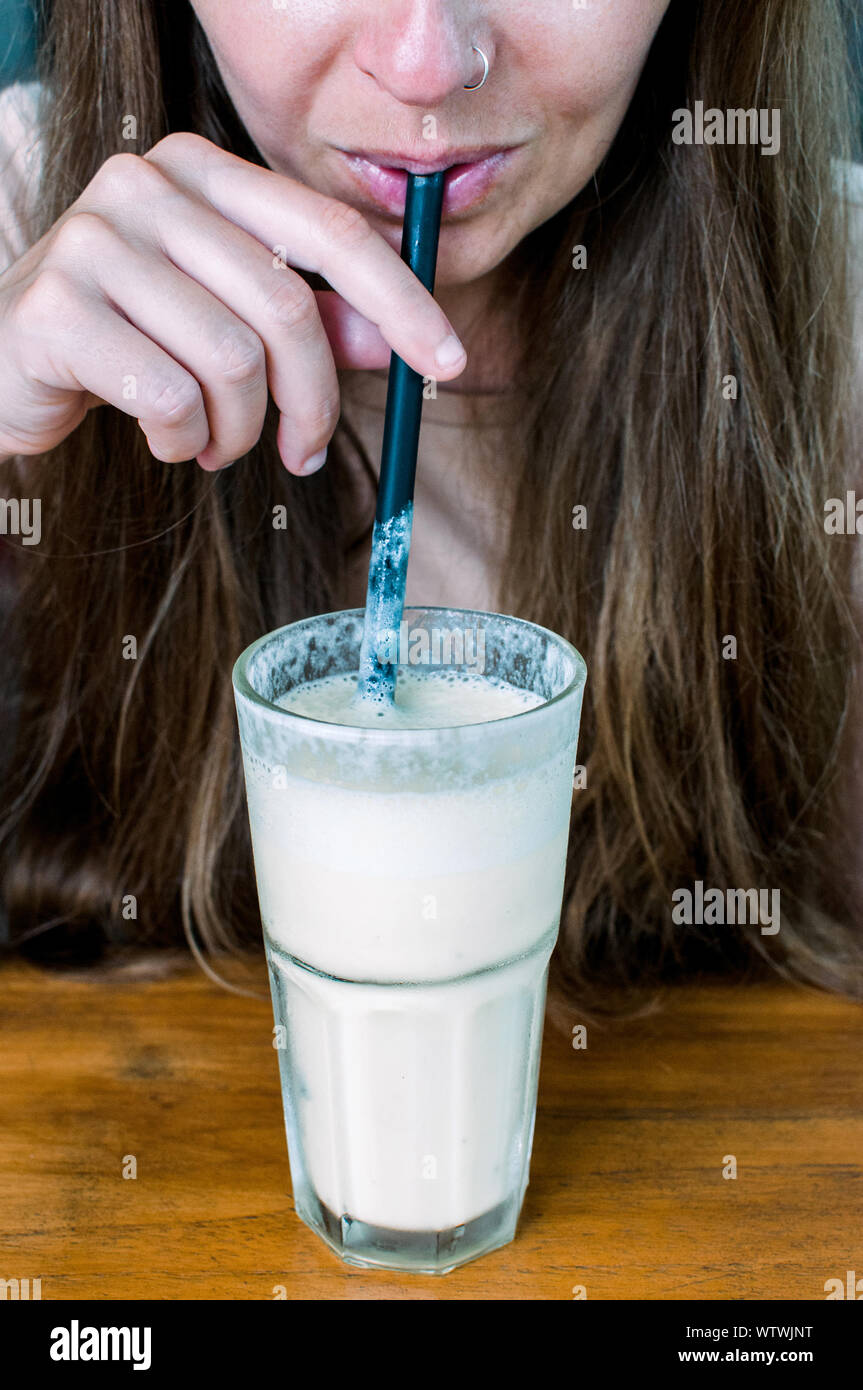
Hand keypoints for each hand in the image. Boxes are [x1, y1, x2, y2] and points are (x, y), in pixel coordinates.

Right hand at [0, 132, 466, 472]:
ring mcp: (93, 239)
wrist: (7, 361)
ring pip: (231, 361)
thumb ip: (311, 326)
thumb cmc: (131, 341)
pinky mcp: (55, 308)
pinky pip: (169, 398)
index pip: (328, 231)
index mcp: (202, 173)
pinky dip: (182, 441)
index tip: (448, 363)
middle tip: (303, 453)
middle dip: (312, 402)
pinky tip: (163, 438)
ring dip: (239, 430)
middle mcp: (146, 185)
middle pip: (287, 309)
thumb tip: (397, 346)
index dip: (401, 301)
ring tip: (213, 443)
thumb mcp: (227, 325)